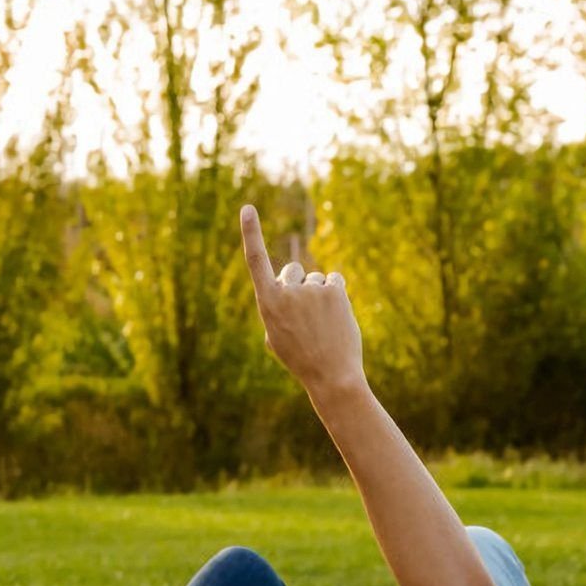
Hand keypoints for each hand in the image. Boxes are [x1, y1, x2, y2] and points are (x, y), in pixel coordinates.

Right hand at [240, 204, 364, 401]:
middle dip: (299, 285)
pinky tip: (337, 317)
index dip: (251, 233)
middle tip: (306, 315)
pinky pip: (334, 281)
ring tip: (324, 325)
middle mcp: (287, 292)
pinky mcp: (334, 290)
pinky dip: (336, 295)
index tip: (248, 208)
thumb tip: (285, 291)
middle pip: (293, 271)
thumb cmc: (301, 360)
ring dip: (320, 296)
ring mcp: (311, 290)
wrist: (331, 376)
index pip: (256, 261)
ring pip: (316, 280)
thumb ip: (277, 310)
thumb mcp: (277, 339)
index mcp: (267, 304)